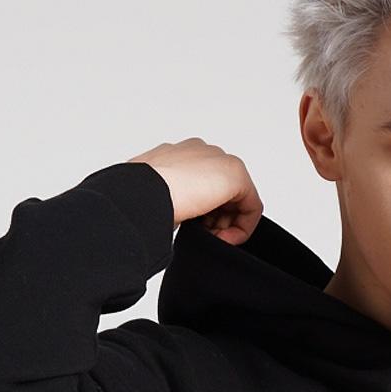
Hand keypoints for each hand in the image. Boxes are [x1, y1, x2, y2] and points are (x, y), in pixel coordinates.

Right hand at [128, 137, 263, 244]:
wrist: (140, 194)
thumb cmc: (138, 199)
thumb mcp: (155, 197)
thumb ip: (171, 198)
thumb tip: (178, 213)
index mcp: (178, 155)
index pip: (203, 186)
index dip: (204, 214)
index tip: (196, 230)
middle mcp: (200, 153)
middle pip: (223, 193)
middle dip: (218, 220)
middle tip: (206, 236)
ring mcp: (218, 159)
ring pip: (238, 200)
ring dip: (228, 225)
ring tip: (213, 239)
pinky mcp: (234, 173)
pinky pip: (252, 205)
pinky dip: (243, 227)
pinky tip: (225, 238)